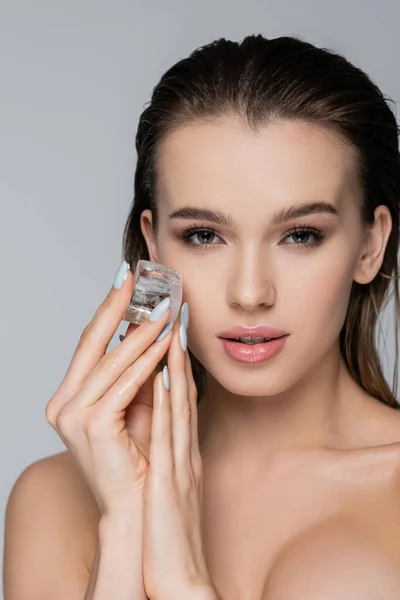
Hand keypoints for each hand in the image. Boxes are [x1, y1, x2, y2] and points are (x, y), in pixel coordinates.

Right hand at [45, 260, 175, 515]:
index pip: (89, 343)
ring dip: (141, 332)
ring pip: (112, 361)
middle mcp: (63, 403)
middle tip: (137, 277)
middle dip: (118, 307)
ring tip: (164, 308)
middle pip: (93, 343)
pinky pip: (126, 383)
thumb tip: (149, 328)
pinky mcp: (93, 425)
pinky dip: (148, 361)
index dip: (108, 309)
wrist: (136, 505)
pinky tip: (166, 342)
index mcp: (69, 396)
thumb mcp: (134, 402)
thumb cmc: (137, 455)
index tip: (125, 280)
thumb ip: (136, 369)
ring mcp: (73, 415)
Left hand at [142, 315, 219, 599]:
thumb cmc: (170, 531)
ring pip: (179, 405)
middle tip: (173, 315)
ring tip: (169, 329)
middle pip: (183, 393)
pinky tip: (162, 376)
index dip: (175, 362)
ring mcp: (180, 463)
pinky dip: (167, 401)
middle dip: (177, 352)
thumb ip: (167, 451)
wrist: (180, 575)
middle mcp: (185, 451)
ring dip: (175, 365)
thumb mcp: (169, 481)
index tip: (169, 330)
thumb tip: (157, 422)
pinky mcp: (170, 480)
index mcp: (182, 452)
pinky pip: (168, 433)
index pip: (178, 400)